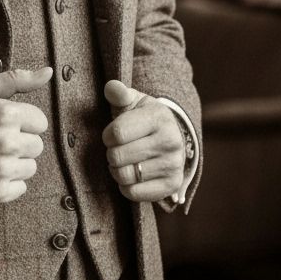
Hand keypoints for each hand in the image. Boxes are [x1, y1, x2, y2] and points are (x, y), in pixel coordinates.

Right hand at [0, 67, 51, 207]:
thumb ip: (16, 79)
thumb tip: (48, 72)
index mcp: (6, 114)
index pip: (40, 122)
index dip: (22, 122)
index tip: (2, 124)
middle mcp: (6, 142)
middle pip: (36, 146)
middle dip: (19, 142)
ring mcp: (1, 170)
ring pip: (30, 167)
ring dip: (14, 163)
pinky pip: (20, 188)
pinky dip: (7, 183)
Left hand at [102, 80, 185, 202]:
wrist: (170, 138)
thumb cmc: (143, 119)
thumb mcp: (133, 102)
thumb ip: (119, 93)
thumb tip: (111, 87)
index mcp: (159, 117)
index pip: (116, 133)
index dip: (107, 135)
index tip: (112, 134)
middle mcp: (171, 141)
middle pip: (117, 156)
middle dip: (111, 153)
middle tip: (120, 148)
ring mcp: (173, 165)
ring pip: (123, 176)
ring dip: (117, 170)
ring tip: (125, 161)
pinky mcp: (171, 185)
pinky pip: (133, 193)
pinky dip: (125, 186)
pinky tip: (133, 174)